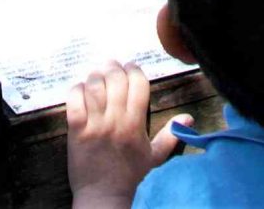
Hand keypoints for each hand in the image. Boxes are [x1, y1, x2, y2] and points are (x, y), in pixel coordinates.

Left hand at [66, 61, 179, 208]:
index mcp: (136, 123)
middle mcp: (116, 120)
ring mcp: (95, 125)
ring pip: (94, 86)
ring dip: (94, 77)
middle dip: (112, 67)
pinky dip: (75, 90)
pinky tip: (80, 90)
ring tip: (95, 77)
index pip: (138, 83)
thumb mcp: (154, 156)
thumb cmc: (130, 175)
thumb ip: (171, 135)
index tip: (130, 68)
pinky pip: (74, 101)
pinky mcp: (76, 131)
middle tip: (110, 67)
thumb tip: (189, 118)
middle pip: (115, 79)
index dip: (134, 70)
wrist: (104, 196)